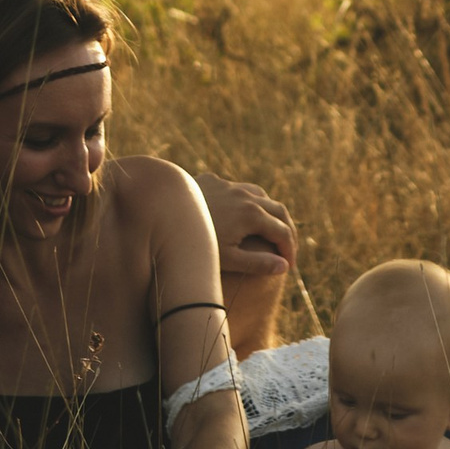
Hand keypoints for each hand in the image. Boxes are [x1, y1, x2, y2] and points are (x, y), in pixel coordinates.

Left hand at [190, 173, 296, 357]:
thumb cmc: (195, 243)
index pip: (283, 232)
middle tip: (288, 249)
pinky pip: (237, 188)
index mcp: (253, 214)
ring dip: (270, 212)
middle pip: (278, 210)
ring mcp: (229, 185)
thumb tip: (283, 266)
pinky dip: (248, 201)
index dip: (290, 251)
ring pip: (260, 195)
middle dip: (287, 230)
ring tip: (270, 230)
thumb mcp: (228, 259)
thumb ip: (257, 263)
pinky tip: (240, 212)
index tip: (289, 267)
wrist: (160, 215)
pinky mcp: (212, 181)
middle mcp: (245, 195)